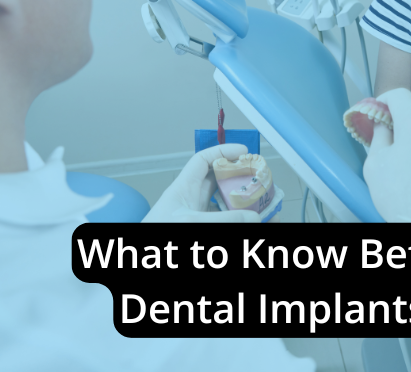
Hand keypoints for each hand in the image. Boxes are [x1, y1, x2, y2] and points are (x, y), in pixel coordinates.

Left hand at [143, 144, 260, 222]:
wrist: (146, 259)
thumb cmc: (159, 230)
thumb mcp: (191, 222)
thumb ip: (223, 219)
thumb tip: (252, 217)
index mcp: (184, 188)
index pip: (203, 160)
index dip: (223, 151)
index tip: (243, 152)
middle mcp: (192, 200)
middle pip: (220, 181)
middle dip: (241, 180)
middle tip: (260, 181)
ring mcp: (199, 215)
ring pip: (226, 203)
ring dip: (245, 204)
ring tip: (264, 209)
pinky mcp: (203, 226)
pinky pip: (226, 219)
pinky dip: (240, 220)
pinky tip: (254, 222)